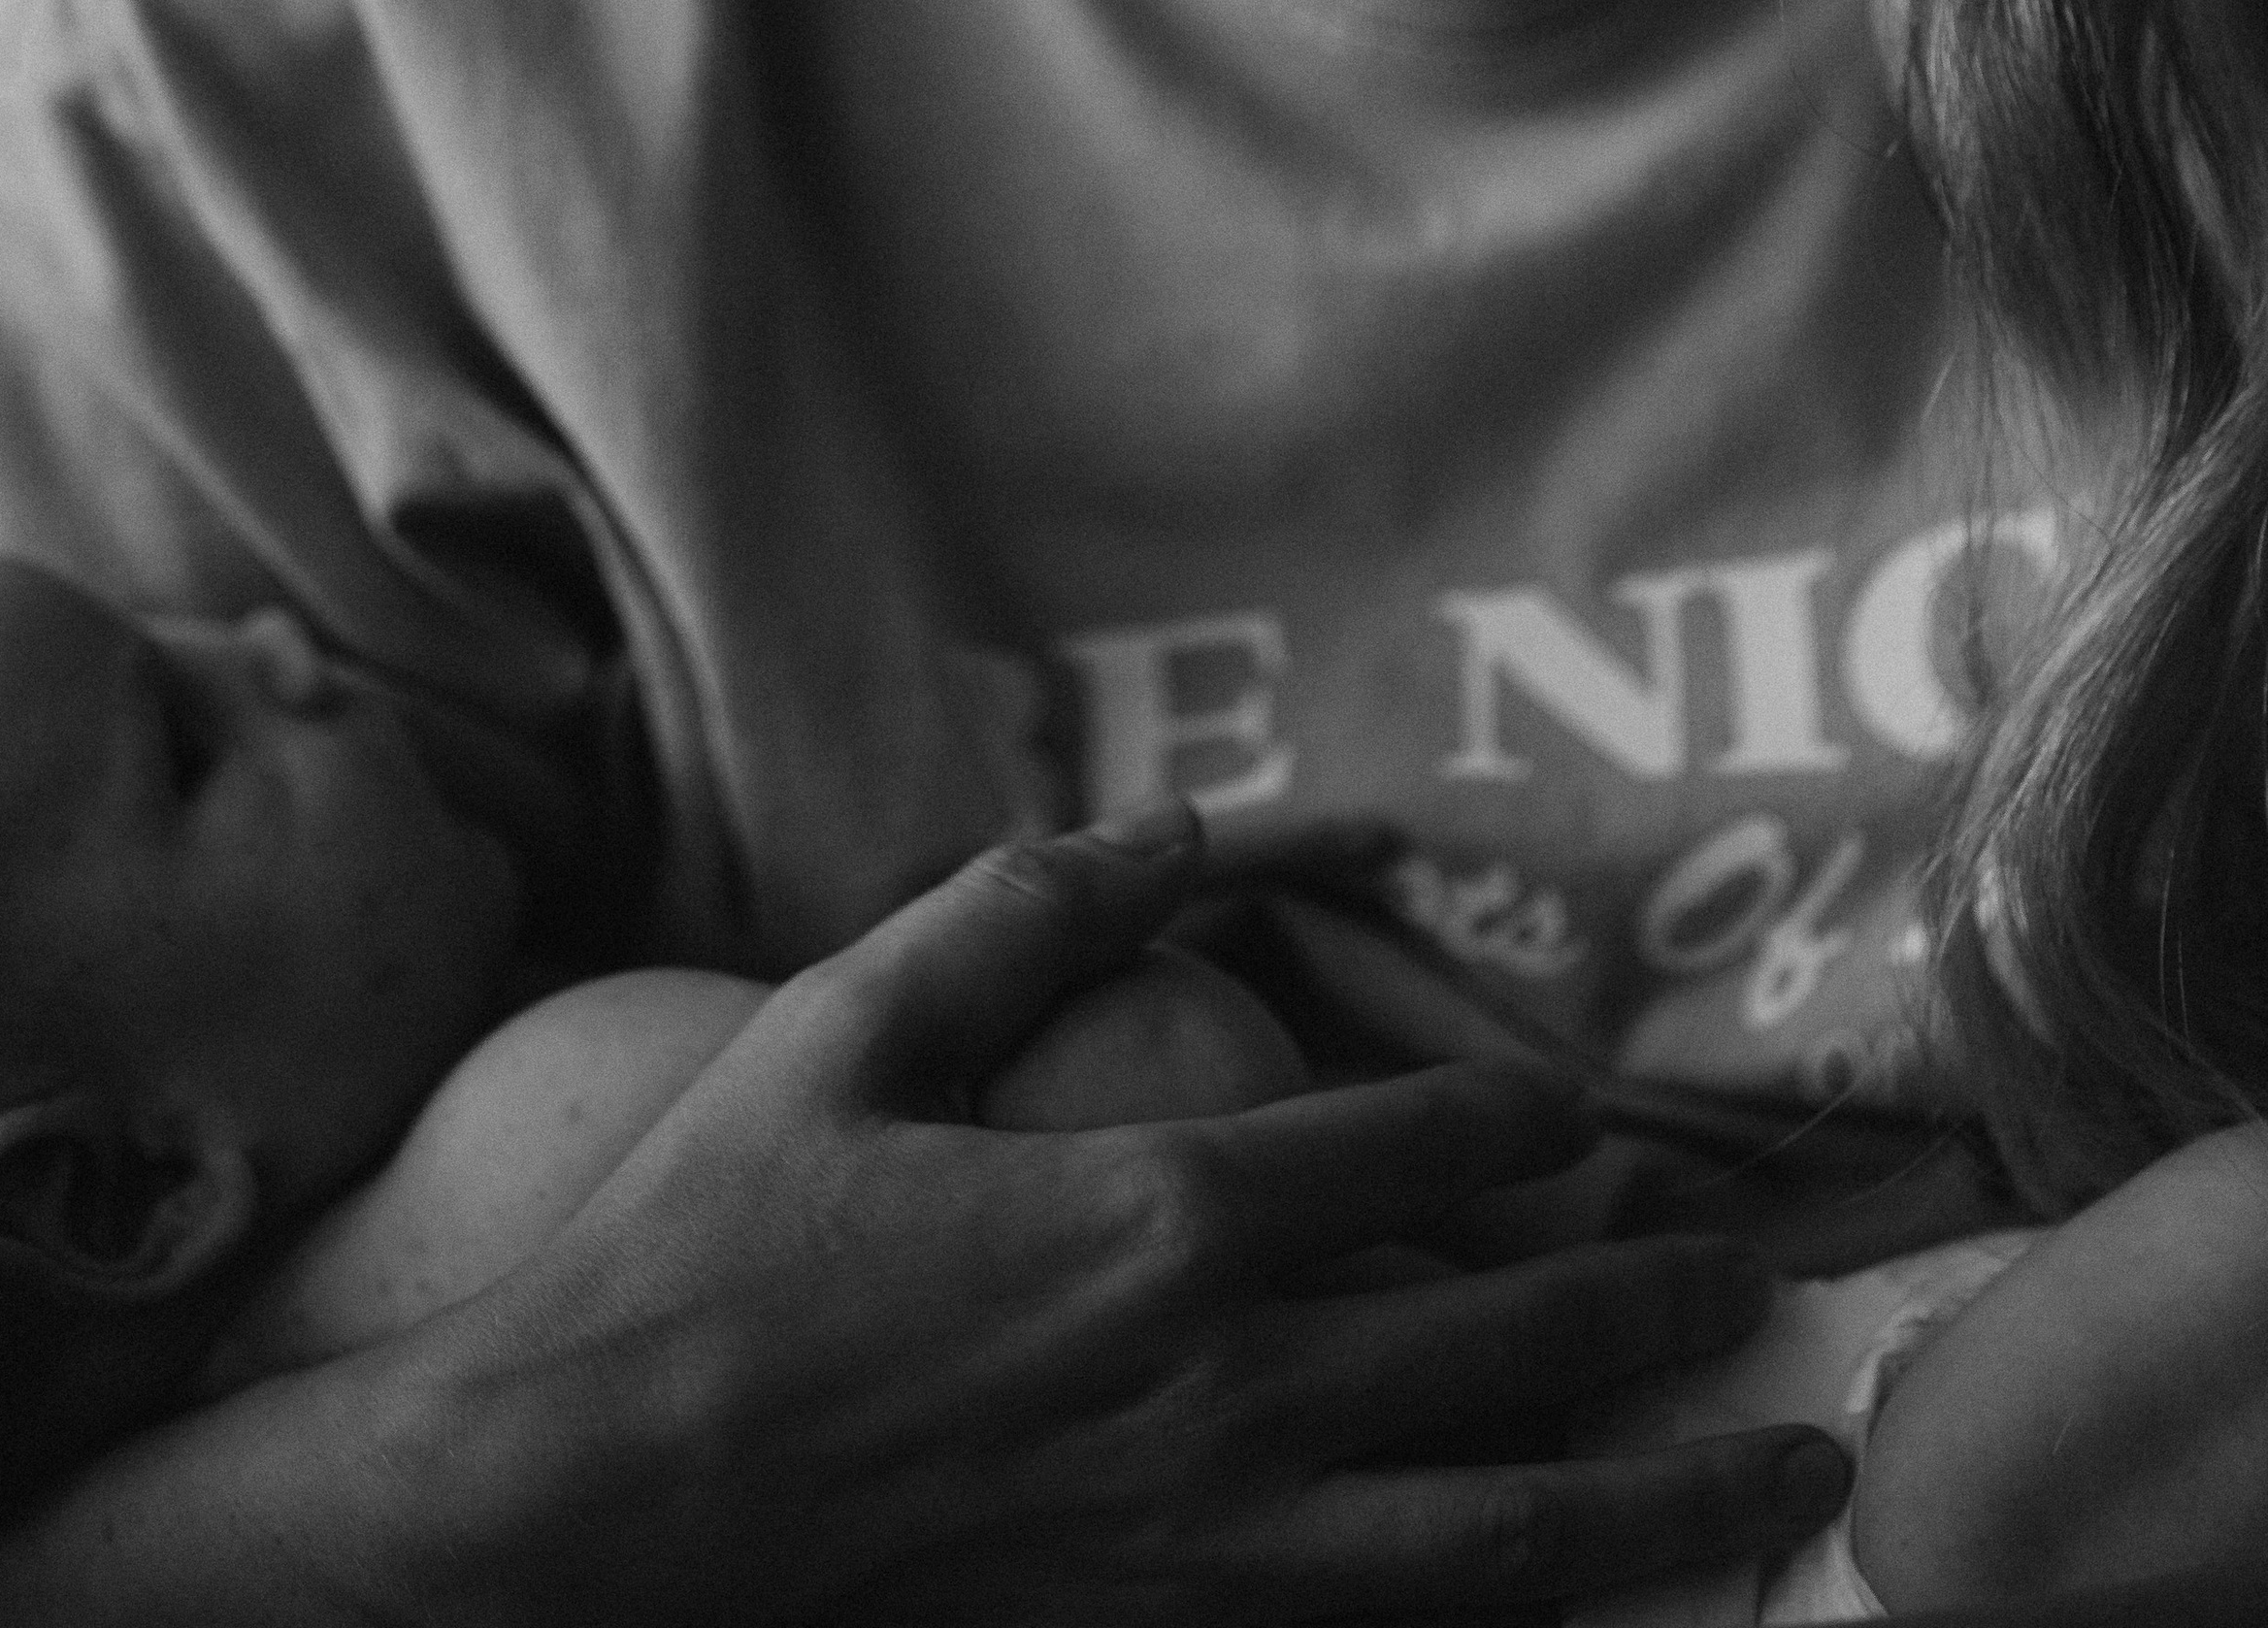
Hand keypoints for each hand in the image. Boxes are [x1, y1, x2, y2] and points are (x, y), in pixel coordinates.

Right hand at [403, 806, 1847, 1622]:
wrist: (597, 1503)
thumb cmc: (714, 1249)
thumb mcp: (848, 1024)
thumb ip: (1023, 909)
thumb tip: (1172, 829)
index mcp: (1152, 1214)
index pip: (1406, 1156)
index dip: (1519, 1127)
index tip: (1586, 1117)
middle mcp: (1217, 1386)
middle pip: (1503, 1354)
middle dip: (1651, 1312)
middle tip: (1763, 1290)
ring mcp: (1201, 1543)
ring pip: (1496, 1535)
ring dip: (1658, 1502)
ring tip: (1782, 1482)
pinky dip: (1515, 1621)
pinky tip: (1577, 1607)